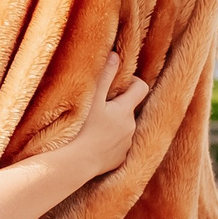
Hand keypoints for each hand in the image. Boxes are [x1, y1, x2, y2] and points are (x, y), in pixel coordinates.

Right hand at [66, 51, 147, 178]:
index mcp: (125, 111)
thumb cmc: (82, 129)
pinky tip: (93, 142)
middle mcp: (131, 128)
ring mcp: (126, 145)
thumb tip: (115, 55)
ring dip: (113, 124)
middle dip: (118, 104)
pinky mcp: (119, 161)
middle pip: (130, 109)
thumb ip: (104, 76)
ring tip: (93, 125)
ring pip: (123, 128)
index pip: (141, 88)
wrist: (76, 163)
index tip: (119, 82)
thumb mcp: (91, 99)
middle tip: (98, 104)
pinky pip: (117, 146)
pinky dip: (109, 142)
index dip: (132, 81)